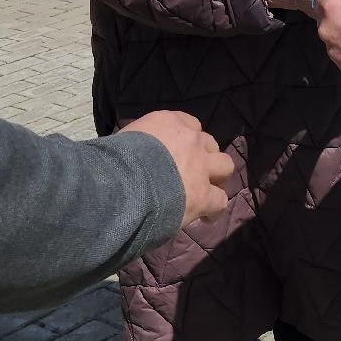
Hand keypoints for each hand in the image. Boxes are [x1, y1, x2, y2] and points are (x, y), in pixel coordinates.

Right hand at [121, 110, 235, 227]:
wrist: (123, 181)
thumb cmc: (115, 158)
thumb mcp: (126, 138)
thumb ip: (138, 142)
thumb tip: (133, 153)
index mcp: (168, 123)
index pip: (189, 123)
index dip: (187, 140)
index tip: (181, 152)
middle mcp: (190, 140)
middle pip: (209, 143)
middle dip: (206, 156)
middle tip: (196, 172)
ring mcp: (201, 166)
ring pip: (225, 166)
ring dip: (218, 177)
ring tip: (208, 190)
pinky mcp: (203, 194)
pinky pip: (220, 201)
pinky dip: (214, 209)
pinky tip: (206, 217)